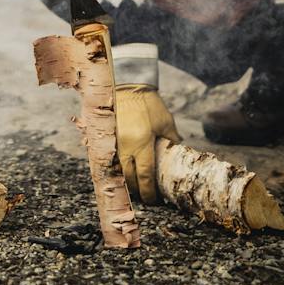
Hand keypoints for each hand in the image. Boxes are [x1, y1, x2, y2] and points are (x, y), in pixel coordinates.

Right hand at [116, 85, 177, 203]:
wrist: (126, 85)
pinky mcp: (105, 138)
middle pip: (130, 179)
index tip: (154, 199)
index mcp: (142, 144)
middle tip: (146, 195)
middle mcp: (125, 147)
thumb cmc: (148, 103)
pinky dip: (117, 168)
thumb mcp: (165, 121)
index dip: (150, 192)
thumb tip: (178, 153)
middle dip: (138, 191)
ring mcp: (112, 143)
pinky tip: (123, 171)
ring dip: (126, 181)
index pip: (145, 176)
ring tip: (135, 186)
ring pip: (118, 172)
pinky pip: (110, 160)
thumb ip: (172, 140)